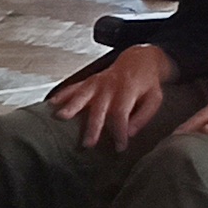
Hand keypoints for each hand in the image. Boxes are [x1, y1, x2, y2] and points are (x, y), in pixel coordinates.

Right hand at [50, 45, 170, 147]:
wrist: (139, 59)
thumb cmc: (147, 84)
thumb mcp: (155, 99)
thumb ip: (143, 116)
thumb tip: (130, 133)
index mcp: (128, 91)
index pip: (122, 114)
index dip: (119, 131)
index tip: (119, 147)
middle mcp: (110, 86)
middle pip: (100, 107)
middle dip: (93, 126)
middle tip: (87, 144)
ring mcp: (97, 82)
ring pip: (83, 94)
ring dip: (71, 105)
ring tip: (61, 117)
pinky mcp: (89, 81)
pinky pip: (75, 87)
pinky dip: (63, 94)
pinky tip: (52, 103)